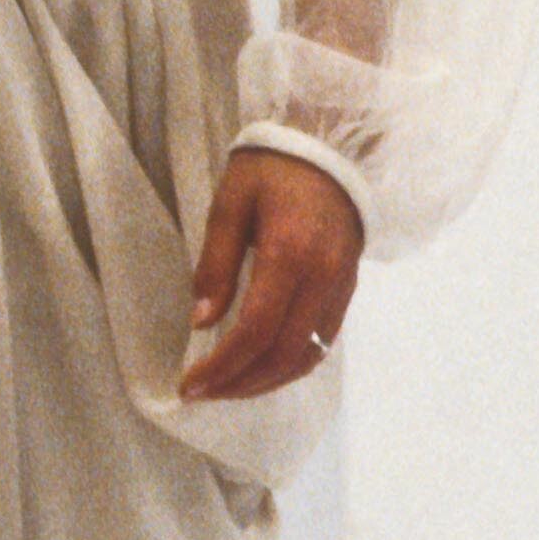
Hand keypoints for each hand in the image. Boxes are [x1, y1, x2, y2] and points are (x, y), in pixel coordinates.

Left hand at [180, 146, 363, 402]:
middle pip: (282, 354)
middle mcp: (322, 278)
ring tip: (230, 388)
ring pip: (307, 356)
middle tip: (204, 393)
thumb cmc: (272, 168)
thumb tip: (202, 322)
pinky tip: (263, 368)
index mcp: (289, 254)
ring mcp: (340, 287)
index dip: (222, 366)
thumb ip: (216, 263)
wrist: (330, 146)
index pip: (255, 331)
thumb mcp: (230, 203)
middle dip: (240, 383)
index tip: (190, 384)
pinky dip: (291, 365)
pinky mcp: (347, 289)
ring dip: (266, 382)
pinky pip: (323, 342)